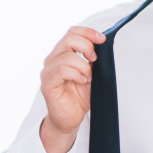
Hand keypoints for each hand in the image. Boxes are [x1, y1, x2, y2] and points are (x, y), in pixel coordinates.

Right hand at [38, 26, 105, 152]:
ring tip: (86, 78)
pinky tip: (80, 81)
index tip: (102, 39)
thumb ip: (94, 60)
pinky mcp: (48, 84)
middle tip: (94, 60)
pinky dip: (76, 74)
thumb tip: (104, 44)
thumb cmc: (78, 98)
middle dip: (87, 47)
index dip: (87, 32)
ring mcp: (48, 72)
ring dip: (83, 67)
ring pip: (67, 56)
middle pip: (68, 39)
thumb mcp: (92, 74)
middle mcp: (52, 60)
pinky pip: (62, 70)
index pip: (71, 32)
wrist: (69, 120)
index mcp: (62, 54)